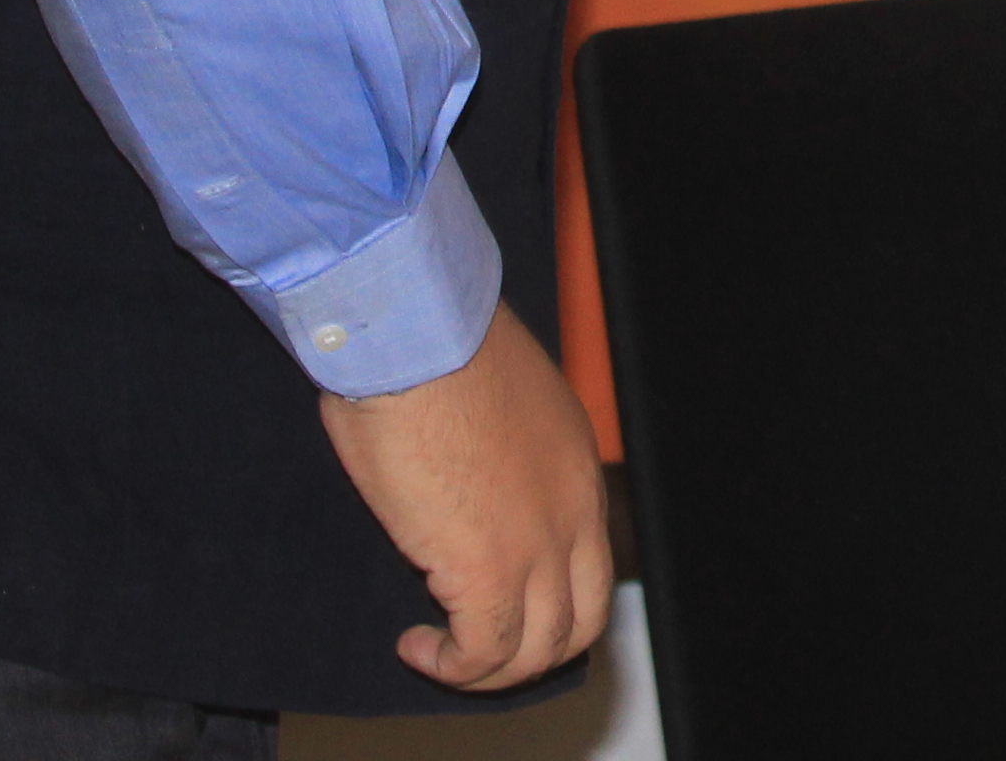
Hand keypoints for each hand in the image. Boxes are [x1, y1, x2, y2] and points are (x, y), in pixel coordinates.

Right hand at [320, 305, 611, 690]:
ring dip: (487, 668)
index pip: (590, 560)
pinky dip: (451, 665)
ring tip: (438, 651)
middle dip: (532, 650)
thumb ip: (496, 449)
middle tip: (476, 646)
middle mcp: (574, 510)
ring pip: (539, 649)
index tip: (500, 602)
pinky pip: (484, 653)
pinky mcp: (489, 570)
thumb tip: (463, 477)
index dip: (551, 597)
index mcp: (578, 466)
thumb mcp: (492, 402)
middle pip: (581, 619)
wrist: (418, 338)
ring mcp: (538, 545)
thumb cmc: (435, 351)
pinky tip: (415, 645)